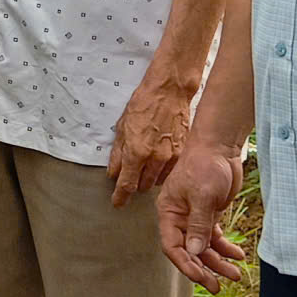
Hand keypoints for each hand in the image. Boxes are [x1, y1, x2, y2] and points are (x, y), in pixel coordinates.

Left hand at [106, 76, 194, 205]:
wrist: (168, 92)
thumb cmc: (143, 105)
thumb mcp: (122, 128)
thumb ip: (117, 154)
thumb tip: (113, 173)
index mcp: (136, 152)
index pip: (127, 184)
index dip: (120, 197)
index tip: (117, 203)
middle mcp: (155, 158)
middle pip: (143, 186)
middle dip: (135, 184)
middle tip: (130, 176)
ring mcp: (171, 157)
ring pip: (158, 181)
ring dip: (149, 178)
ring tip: (145, 166)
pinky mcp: (183, 153)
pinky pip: (171, 172)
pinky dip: (163, 171)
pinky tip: (159, 161)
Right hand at [156, 141, 247, 290]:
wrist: (220, 146)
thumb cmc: (204, 164)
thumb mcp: (203, 195)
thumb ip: (199, 224)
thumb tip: (195, 251)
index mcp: (169, 212)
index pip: (172, 246)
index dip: (185, 264)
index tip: (202, 278)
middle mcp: (180, 218)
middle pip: (189, 251)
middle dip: (204, 269)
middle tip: (218, 285)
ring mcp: (196, 217)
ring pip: (204, 247)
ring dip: (218, 262)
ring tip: (235, 274)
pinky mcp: (210, 214)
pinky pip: (215, 237)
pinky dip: (226, 248)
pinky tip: (238, 255)